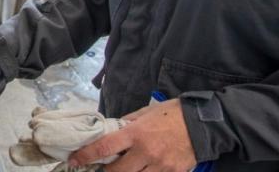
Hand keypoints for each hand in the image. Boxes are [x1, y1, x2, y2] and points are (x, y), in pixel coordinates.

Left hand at [68, 99, 196, 171]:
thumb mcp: (146, 112)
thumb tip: (112, 130)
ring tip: (122, 169)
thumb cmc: (173, 114)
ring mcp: (159, 166)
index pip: (104, 147)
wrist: (203, 124)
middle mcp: (145, 152)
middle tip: (99, 170)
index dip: (86, 155)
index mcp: (136, 133)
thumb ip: (127, 123)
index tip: (75, 160)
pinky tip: (143, 170)